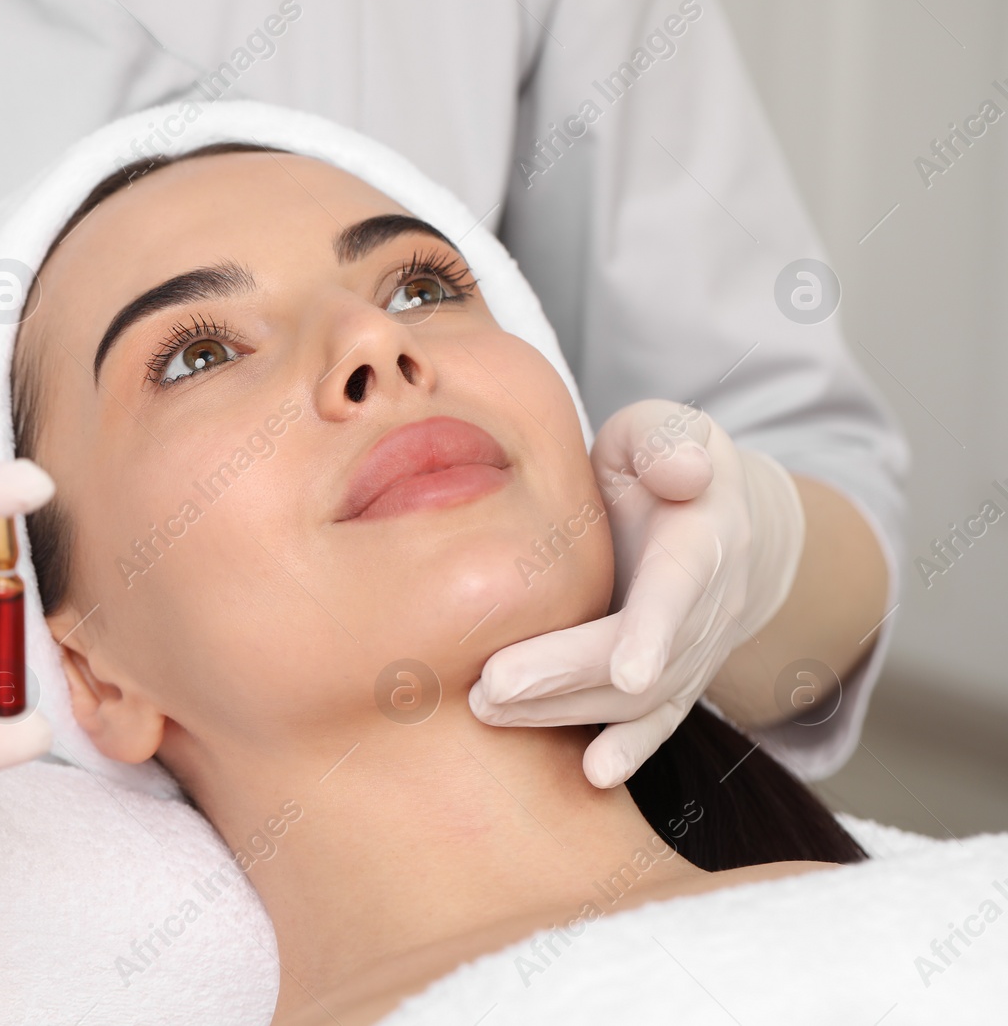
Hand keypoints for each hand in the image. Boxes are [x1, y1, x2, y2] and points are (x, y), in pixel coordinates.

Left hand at [468, 400, 804, 787]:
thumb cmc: (665, 462)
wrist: (719, 518)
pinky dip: (629, 750)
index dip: (655, 630)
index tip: (628, 670)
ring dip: (564, 709)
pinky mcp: (671, 678)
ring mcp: (692, 650)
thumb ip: (668, 442)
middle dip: (567, 675)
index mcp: (703, 537)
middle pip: (640, 655)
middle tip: (492, 687)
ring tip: (489, 709)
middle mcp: (706, 606)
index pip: (680, 589)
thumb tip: (683, 472)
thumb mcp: (666, 430)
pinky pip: (655, 722)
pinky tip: (594, 777)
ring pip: (636, 697)